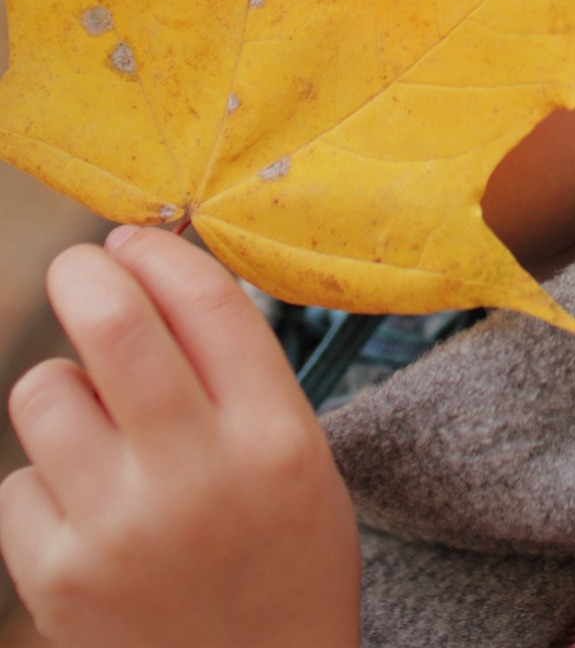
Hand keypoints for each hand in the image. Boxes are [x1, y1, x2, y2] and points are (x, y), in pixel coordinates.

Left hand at [0, 228, 360, 647]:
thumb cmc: (281, 558)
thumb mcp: (299, 455)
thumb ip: (239, 372)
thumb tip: (155, 273)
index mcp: (273, 437)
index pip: (204, 301)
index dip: (156, 252)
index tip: (133, 240)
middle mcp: (197, 476)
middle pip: (113, 325)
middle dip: (82, 274)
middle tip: (80, 271)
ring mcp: (119, 531)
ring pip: (44, 392)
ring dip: (60, 385)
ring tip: (91, 417)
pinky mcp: (56, 580)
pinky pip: (19, 480)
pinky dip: (43, 481)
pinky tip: (84, 510)